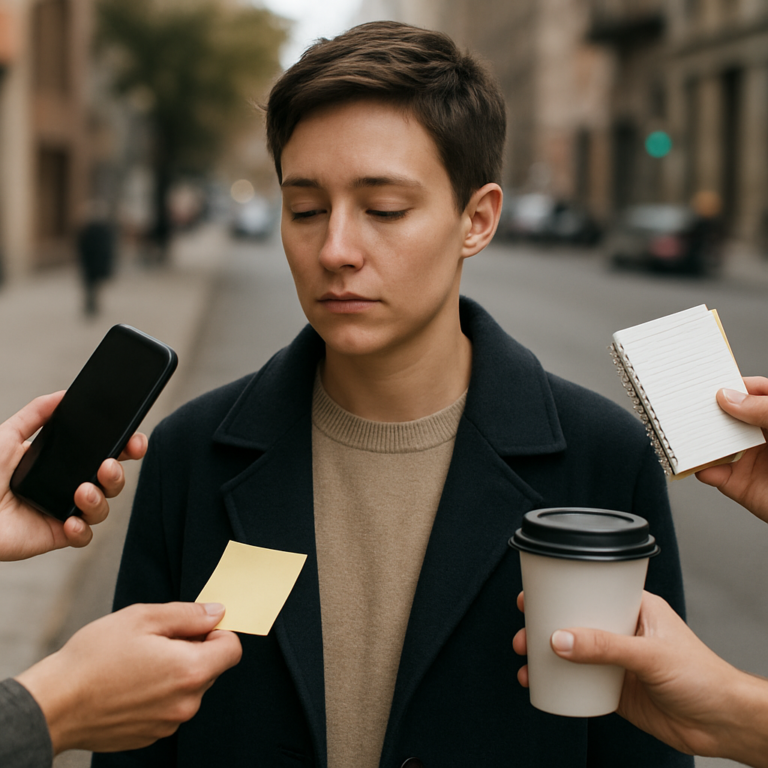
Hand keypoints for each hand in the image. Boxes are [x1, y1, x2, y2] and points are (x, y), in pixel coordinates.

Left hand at [0, 393, 147, 559]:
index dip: (125, 448)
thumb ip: (36, 413)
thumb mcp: (7, 436)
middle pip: (111, 480)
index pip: (104, 452)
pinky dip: (82, 529)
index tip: (134, 441)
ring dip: (99, 499)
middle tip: (108, 465)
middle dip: (118, 473)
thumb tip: (63, 394)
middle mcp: (68, 485)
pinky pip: (84, 536)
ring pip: (102, 507)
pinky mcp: (57, 535)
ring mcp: (65, 511)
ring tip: (83, 491)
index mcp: (63, 462)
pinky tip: (70, 521)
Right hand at [15, 602, 242, 753]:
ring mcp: (169, 724)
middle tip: (156, 641)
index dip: (217, 632)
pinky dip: (159, 693)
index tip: (193, 626)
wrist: (52, 705)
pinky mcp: (151, 736)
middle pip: (212, 668)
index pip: (232, 649)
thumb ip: (188, 614)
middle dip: (194, 650)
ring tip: (138, 663)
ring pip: (189, 688)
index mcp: (190, 670)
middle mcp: (186, 703)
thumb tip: (218, 612)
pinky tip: (130, 684)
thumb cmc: (95, 656)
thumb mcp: (143, 618)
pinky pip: (169, 707)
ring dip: (175, 672)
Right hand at [513, 590, 767, 766]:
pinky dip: (556, 682)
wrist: (722, 724)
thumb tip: (559, 639)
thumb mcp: (649, 654)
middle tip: (523, 630)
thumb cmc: (703, 676)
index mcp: (635, 609)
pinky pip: (578, 682)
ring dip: (545, 654)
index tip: (533, 593)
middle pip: (574, 621)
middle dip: (544, 624)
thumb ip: (604, 646)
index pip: (592, 590)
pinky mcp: (615, 690)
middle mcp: (623, 631)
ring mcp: (618, 661)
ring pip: (572, 651)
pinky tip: (540, 684)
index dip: (561, 590)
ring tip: (524, 659)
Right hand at [696, 377, 767, 521]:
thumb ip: (764, 409)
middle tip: (690, 404)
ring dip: (700, 439)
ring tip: (686, 431)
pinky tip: (698, 461)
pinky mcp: (742, 486)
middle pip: (731, 417)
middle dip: (710, 411)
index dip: (734, 385)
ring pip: (718, 444)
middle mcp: (767, 437)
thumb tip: (728, 397)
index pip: (755, 393)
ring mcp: (754, 461)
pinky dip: (701, 468)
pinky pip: (714, 474)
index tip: (712, 380)